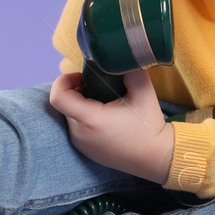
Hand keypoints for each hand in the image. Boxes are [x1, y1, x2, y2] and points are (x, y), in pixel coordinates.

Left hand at [49, 67, 174, 183]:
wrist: (156, 158)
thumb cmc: (149, 127)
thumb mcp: (144, 93)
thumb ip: (130, 70)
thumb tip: (120, 56)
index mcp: (90, 119)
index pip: (57, 97)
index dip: (64, 80)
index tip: (80, 76)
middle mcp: (80, 134)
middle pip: (66, 103)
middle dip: (78, 90)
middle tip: (100, 86)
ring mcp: (80, 144)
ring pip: (70, 114)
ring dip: (82, 103)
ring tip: (105, 101)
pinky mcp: (85, 150)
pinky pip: (76, 127)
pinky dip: (85, 117)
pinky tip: (106, 116)